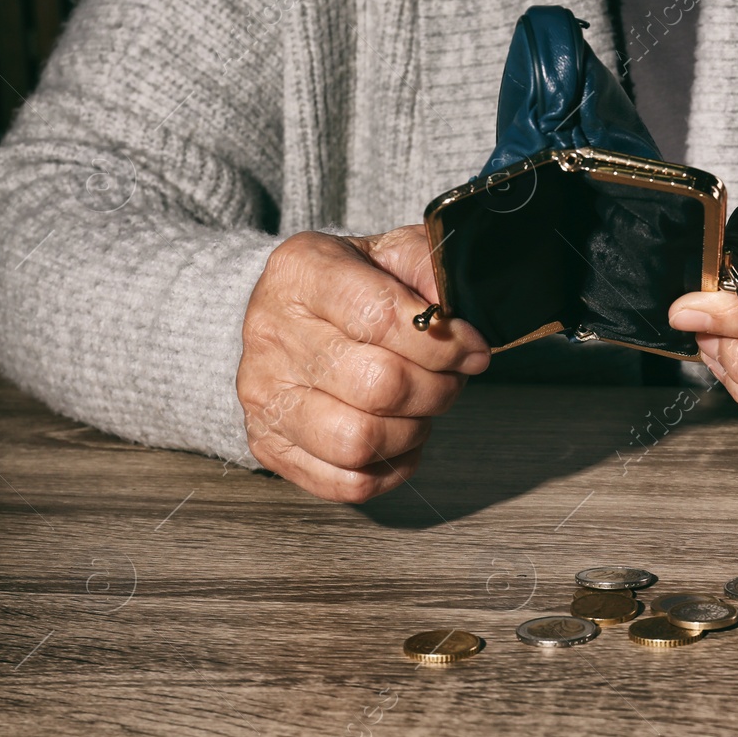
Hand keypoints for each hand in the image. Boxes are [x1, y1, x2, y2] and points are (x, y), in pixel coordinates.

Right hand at [237, 224, 489, 501]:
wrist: (294, 313)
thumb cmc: (355, 285)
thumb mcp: (394, 254)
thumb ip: (431, 270)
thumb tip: (458, 316)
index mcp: (301, 271)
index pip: (380, 317)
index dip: (442, 344)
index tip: (473, 350)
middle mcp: (270, 332)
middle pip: (377, 386)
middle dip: (436, 389)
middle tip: (450, 379)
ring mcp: (263, 393)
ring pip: (359, 441)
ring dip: (412, 432)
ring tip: (420, 407)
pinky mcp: (267, 444)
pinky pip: (347, 482)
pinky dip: (391, 469)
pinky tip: (401, 439)